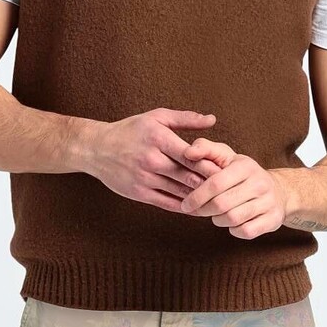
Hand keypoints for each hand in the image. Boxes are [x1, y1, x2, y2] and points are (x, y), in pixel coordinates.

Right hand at [82, 108, 218, 211]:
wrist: (97, 149)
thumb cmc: (130, 130)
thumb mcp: (156, 117)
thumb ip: (185, 119)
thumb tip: (212, 120)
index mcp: (158, 138)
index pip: (190, 155)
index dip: (210, 164)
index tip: (227, 170)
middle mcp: (151, 159)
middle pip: (188, 176)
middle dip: (209, 184)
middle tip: (230, 189)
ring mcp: (145, 178)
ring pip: (179, 192)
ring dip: (200, 198)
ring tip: (219, 201)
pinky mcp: (140, 193)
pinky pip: (167, 203)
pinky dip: (185, 207)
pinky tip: (198, 208)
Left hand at [178, 139, 291, 237]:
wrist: (279, 190)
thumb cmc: (244, 175)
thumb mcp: (227, 157)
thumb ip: (205, 149)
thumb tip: (187, 153)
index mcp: (246, 166)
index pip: (215, 183)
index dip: (197, 196)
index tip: (186, 205)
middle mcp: (260, 183)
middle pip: (221, 204)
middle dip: (204, 210)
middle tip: (199, 211)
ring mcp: (268, 202)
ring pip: (232, 219)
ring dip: (218, 220)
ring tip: (217, 215)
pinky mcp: (273, 219)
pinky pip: (246, 231)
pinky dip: (234, 230)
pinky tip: (233, 223)